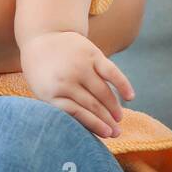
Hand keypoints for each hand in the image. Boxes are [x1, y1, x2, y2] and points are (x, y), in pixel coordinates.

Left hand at [20, 31, 134, 138]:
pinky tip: (130, 97)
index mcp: (50, 92)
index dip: (94, 125)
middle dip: (107, 121)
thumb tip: (87, 130)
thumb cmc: (43, 72)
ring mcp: (80, 65)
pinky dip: (123, 85)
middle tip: (117, 133)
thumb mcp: (42, 90)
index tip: (106, 135)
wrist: (41, 36)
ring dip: (114, 108)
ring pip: (103, 92)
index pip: (76, 114)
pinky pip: (112, 72)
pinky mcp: (92, 53)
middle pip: (92, 105)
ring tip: (119, 119)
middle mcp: (65, 79)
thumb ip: (61, 108)